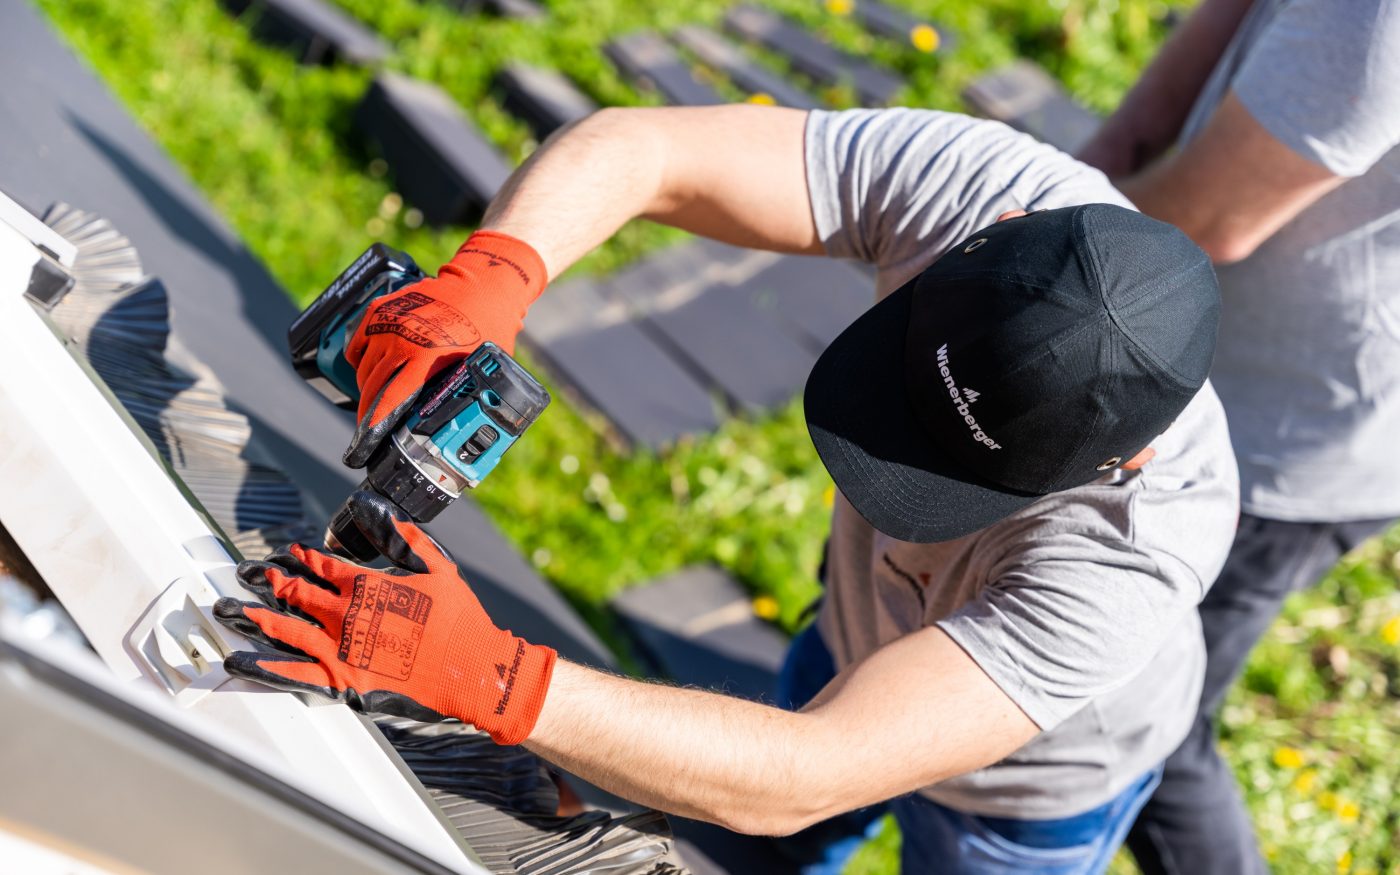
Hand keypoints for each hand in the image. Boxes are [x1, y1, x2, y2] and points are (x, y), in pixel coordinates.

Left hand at [214, 491, 555, 744]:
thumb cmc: (459, 618)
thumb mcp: (438, 566)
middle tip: (248, 575)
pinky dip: (264, 667)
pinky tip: (238, 659)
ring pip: (285, 628)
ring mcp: (341, 648)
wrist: (472, 667)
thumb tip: (379, 508)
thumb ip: (404, 536)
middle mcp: (346, 614)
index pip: (322, 565)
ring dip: (254, 617)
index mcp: (366, 584)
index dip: (302, 558)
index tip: (288, 553)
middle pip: (296, 593)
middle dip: (269, 581)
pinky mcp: (343, 680)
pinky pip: (294, 673)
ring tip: (227, 610)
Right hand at [342, 230, 546, 467]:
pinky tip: (370, 372)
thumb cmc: (487, 331)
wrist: (482, 286)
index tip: (362, 447)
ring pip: (364, 369)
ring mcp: (387, 323)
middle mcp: (400, 340)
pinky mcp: (380, 310)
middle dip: (367, 415)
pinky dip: (360, 362)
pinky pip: (358, 344)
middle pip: (372, 389)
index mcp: (425, 358)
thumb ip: (462, 396)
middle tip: (368, 432)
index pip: (388, 401)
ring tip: (376, 402)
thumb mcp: (479, 370)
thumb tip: (458, 431)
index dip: (373, 428)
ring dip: (368, 389)